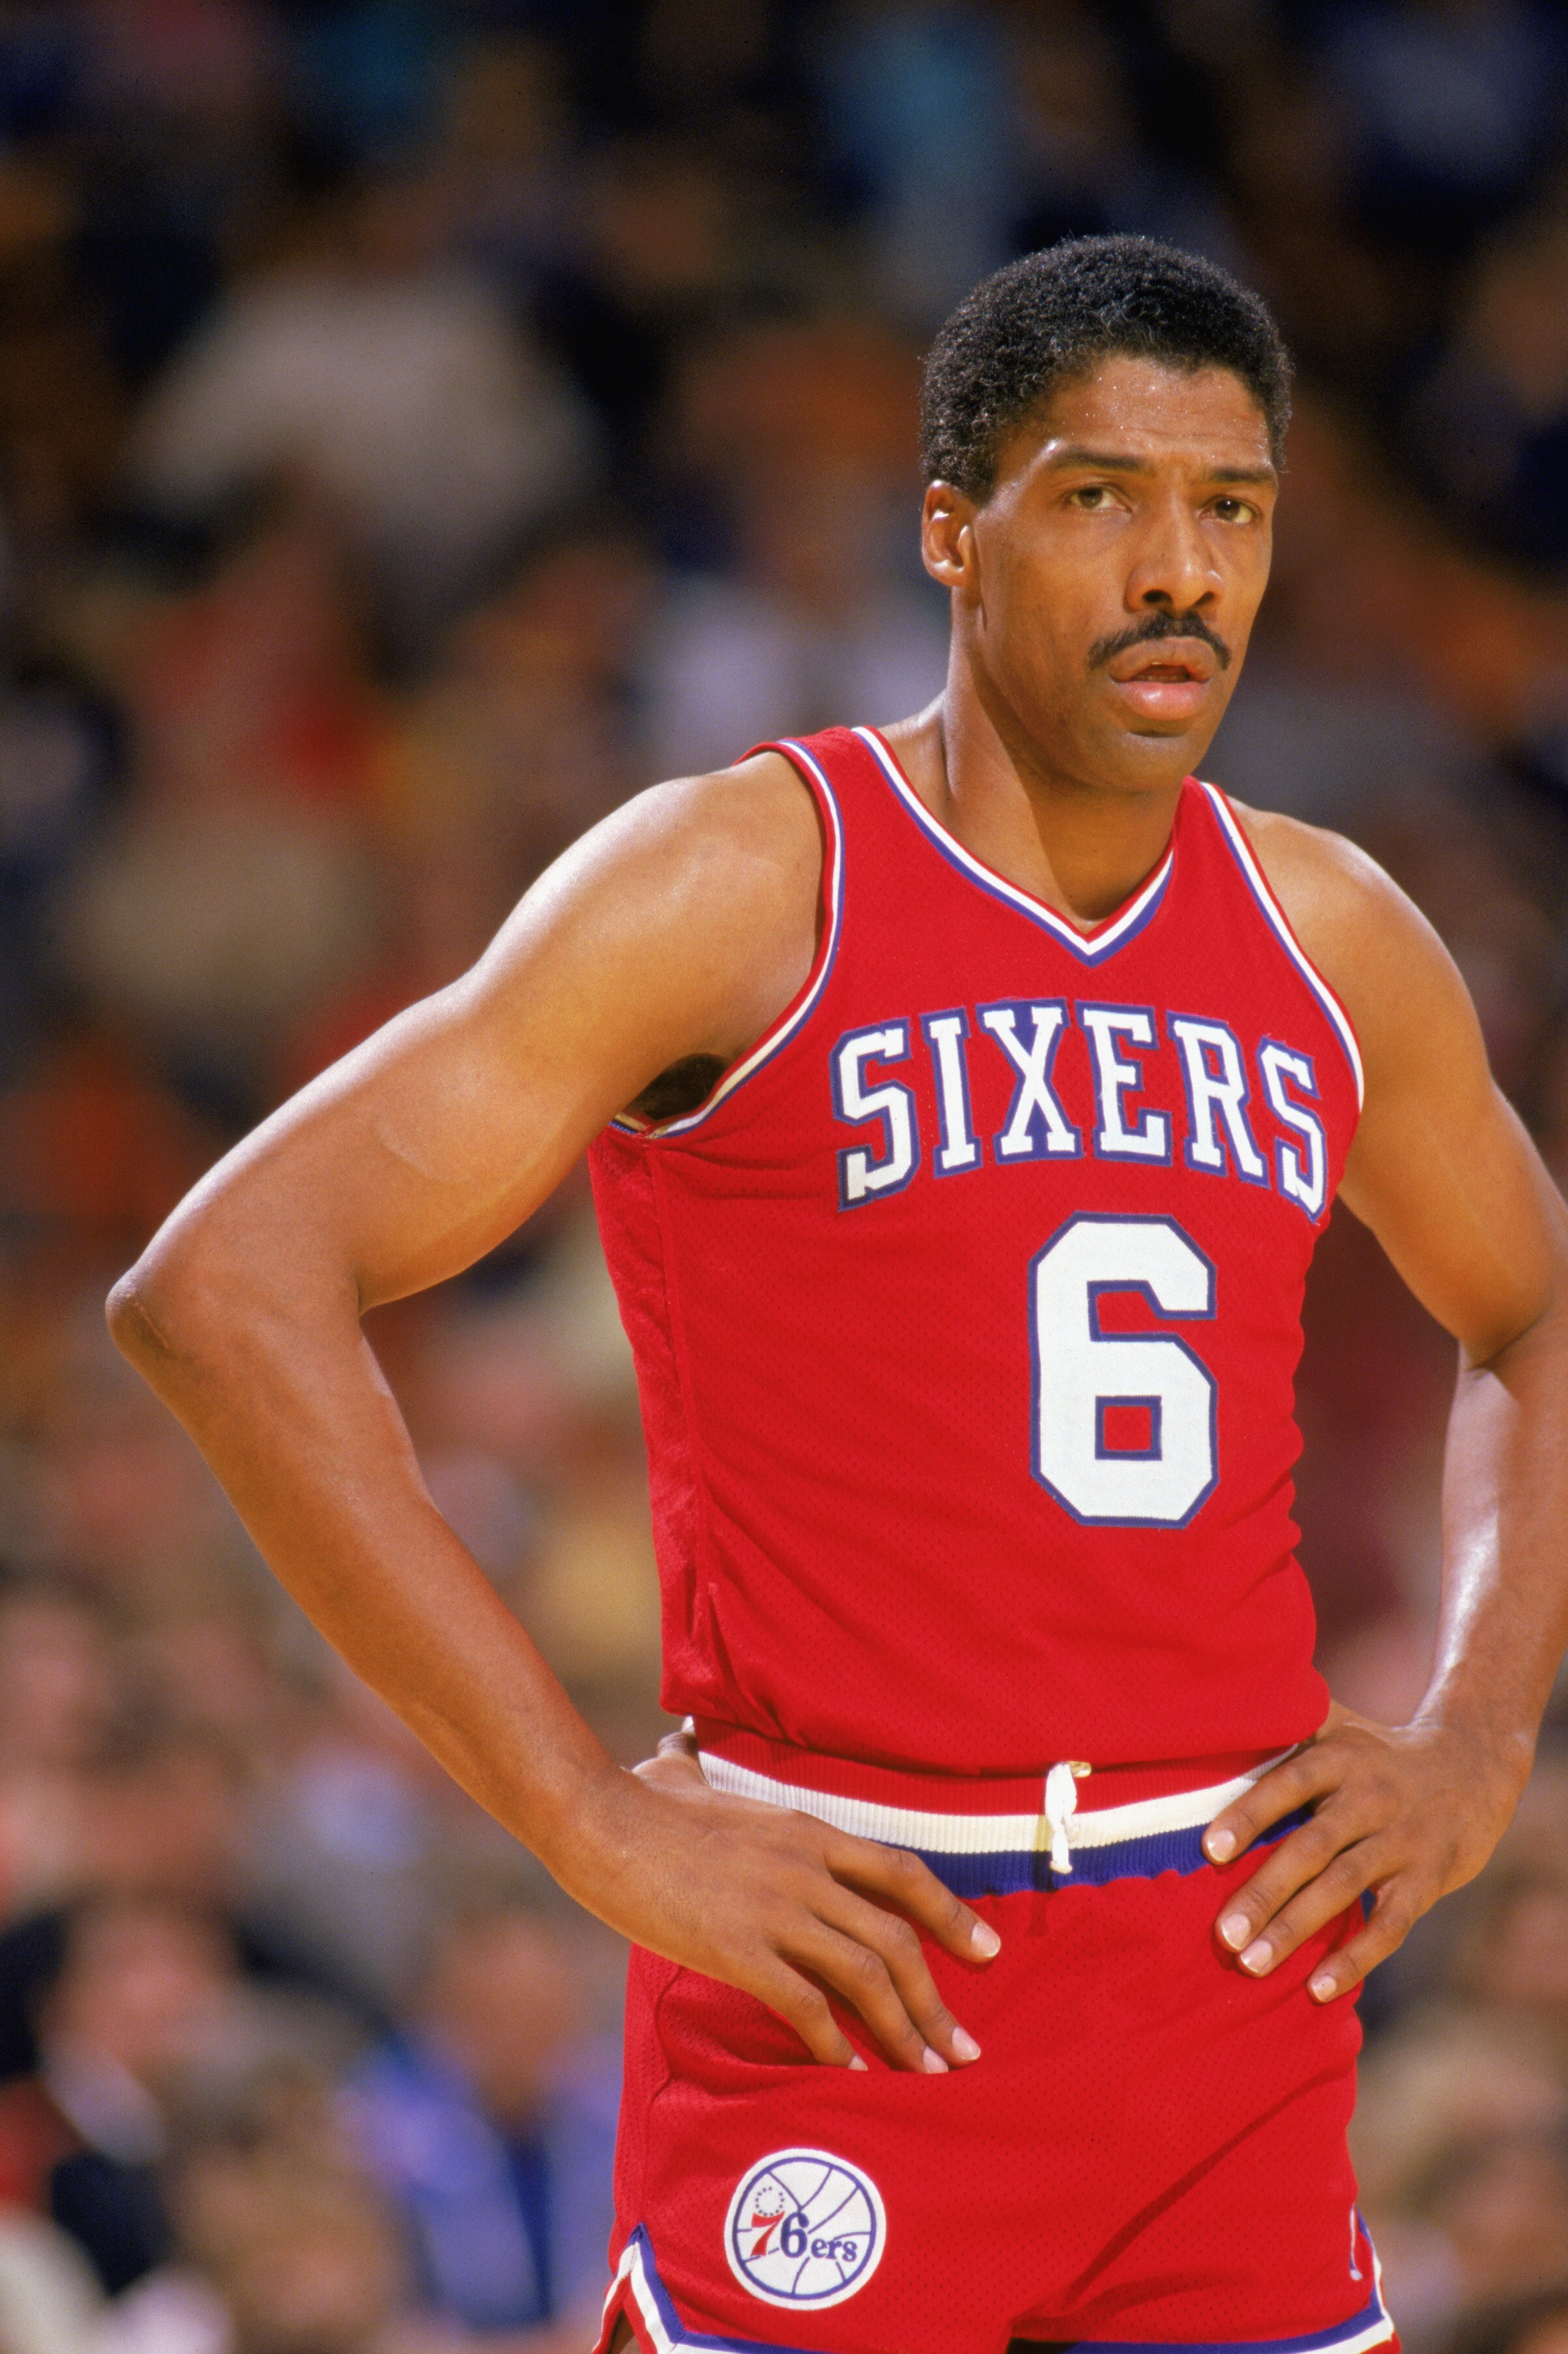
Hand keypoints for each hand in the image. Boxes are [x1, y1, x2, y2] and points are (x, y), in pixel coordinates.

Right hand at [559, 1729, 999, 2070]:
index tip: (988, 1953)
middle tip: (964, 2050)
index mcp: (807, 1829)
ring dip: (902, 2030)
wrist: (596, 1820)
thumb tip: (683, 1746)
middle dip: (938, 2000)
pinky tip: (847, 2074)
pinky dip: (834, 2044)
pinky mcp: (738, 1947)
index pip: (903, 1873)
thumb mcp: (690, 1775)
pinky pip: (805, 2005)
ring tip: (923, 2072)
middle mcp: (806, 1868)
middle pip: (898, 1937)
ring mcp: (775, 1908)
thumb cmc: (638, 1800)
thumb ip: (702, 1768)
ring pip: (866, 1974)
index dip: (953, 1916)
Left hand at [1201, 1702, 1527, 2000]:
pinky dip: (1354, 1958)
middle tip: (1224, 1934)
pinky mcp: (1427, 1879)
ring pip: (1343, 1889)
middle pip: (1312, 1846)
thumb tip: (1211, 1721)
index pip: (1289, 1782)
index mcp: (1339, 1757)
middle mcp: (1370, 1797)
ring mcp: (1402, 1840)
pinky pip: (1389, 1924)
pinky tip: (1318, 1989)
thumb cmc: (1376, 1755)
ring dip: (1296, 1929)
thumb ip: (1283, 1725)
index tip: (1210, 1851)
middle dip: (1265, 1892)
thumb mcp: (1336, 1725)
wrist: (1473, 1768)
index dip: (1250, 1814)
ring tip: (1252, 1964)